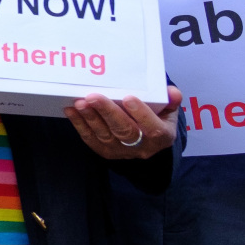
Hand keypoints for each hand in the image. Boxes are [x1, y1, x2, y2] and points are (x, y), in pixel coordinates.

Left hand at [65, 87, 179, 160]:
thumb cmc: (157, 118)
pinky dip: (79, 124)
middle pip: (124, 131)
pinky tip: (71, 110)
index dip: (141, 114)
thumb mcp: (169, 110)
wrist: (148, 140)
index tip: (128, 98)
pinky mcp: (105, 151)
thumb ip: (170, 101)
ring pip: (105, 135)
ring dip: (90, 118)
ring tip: (80, 102)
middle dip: (108, 112)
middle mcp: (142, 147)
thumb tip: (172, 92)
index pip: (152, 128)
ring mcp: (122, 151)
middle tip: (93, 96)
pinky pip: (91, 139)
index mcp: (162, 136)